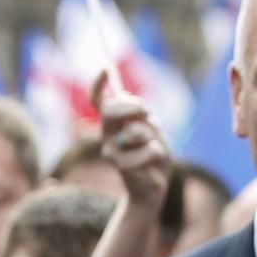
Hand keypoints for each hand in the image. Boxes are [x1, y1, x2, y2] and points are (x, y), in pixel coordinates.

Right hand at [94, 72, 170, 210]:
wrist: (151, 188)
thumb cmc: (152, 155)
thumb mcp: (150, 129)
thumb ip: (140, 116)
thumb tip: (123, 95)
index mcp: (112, 125)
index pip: (98, 101)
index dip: (98, 84)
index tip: (105, 68)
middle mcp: (107, 137)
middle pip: (109, 111)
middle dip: (130, 106)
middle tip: (148, 110)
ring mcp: (111, 153)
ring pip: (136, 131)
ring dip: (153, 135)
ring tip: (154, 148)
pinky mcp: (123, 168)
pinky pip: (149, 150)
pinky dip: (158, 153)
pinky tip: (154, 162)